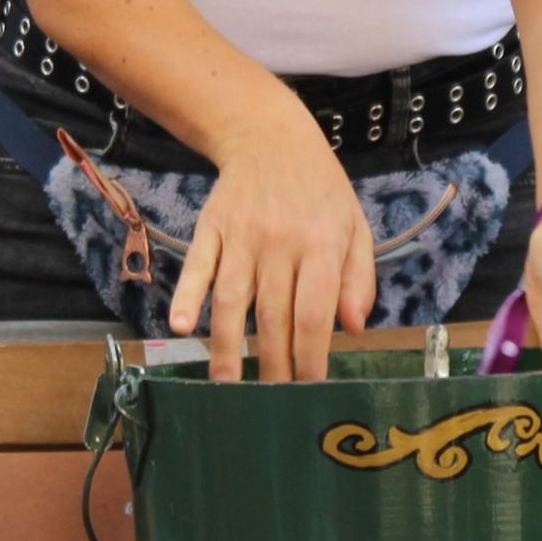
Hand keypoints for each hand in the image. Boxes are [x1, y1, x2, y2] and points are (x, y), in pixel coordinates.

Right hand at [170, 101, 373, 382]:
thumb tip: (354, 328)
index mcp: (323, 244)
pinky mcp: (212, 228)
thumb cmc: (319, 190)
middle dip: (273, 365)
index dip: (311, 355)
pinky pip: (197, 266)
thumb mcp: (354, 225)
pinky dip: (187, 295)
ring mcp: (243, 235)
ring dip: (229, 347)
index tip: (310, 389)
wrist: (271, 136)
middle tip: (269, 404)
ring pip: (234, 299)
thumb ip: (360, 277)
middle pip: (274, 315)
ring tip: (227, 386)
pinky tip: (181, 326)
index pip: (315, 312)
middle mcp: (282, 242)